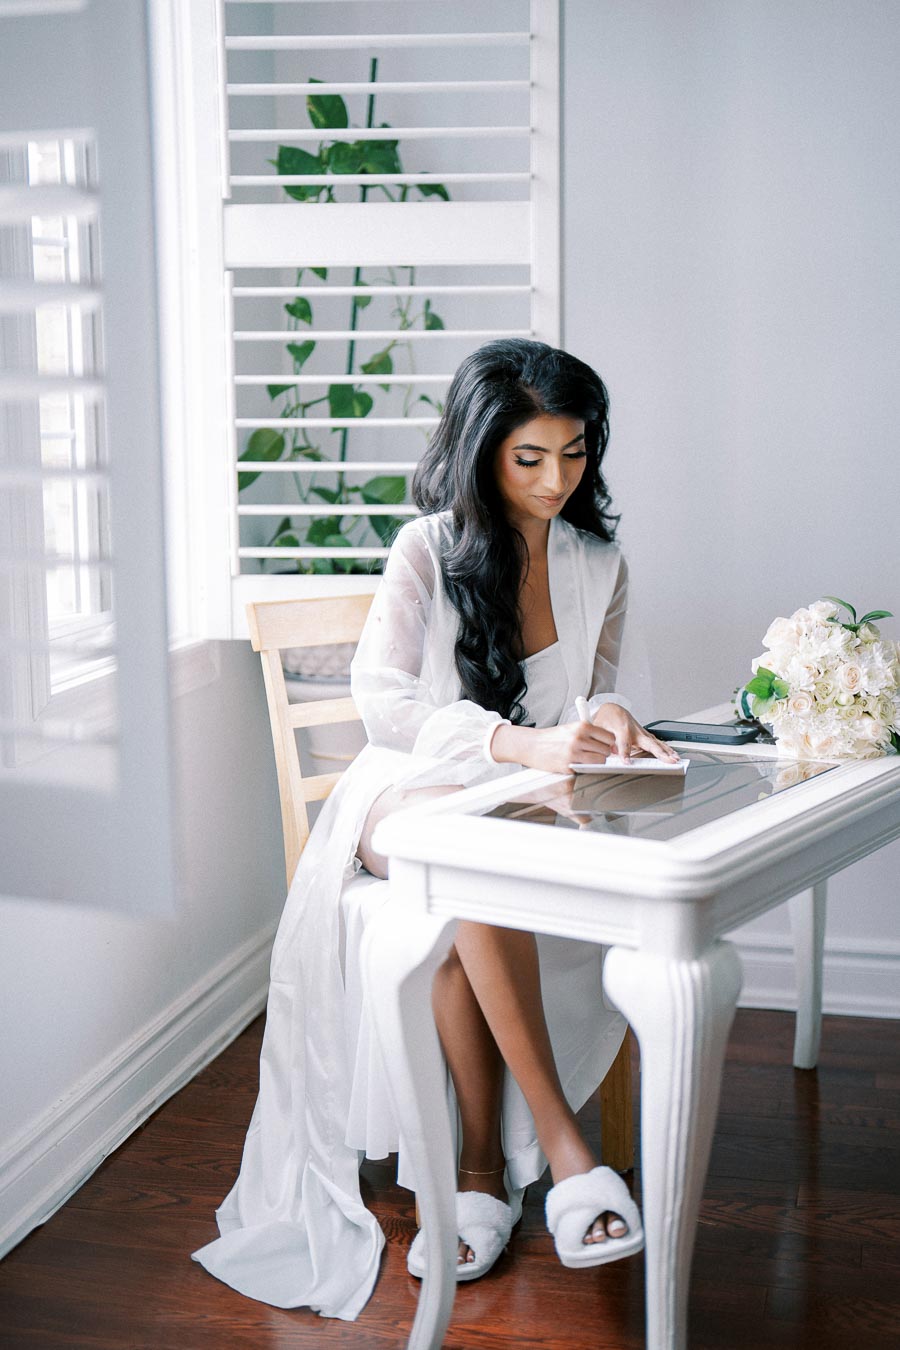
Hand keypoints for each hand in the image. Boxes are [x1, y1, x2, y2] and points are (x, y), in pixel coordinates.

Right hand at [491, 719, 616, 773]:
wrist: (532, 745)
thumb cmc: (553, 738)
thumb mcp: (572, 728)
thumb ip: (590, 734)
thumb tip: (610, 744)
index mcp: (582, 727)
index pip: (609, 737)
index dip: (609, 743)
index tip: (605, 747)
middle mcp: (579, 739)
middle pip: (606, 750)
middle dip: (603, 753)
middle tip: (593, 754)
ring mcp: (574, 753)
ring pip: (600, 761)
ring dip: (596, 763)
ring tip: (586, 760)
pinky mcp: (569, 766)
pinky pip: (587, 770)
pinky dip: (585, 769)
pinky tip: (577, 765)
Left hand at [590, 703, 679, 765]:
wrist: (613, 710)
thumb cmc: (607, 719)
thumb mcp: (600, 728)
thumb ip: (605, 741)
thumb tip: (612, 753)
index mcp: (622, 728)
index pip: (624, 743)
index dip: (625, 753)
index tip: (627, 762)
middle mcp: (635, 730)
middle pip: (649, 743)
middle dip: (659, 752)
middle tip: (668, 760)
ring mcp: (642, 733)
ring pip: (657, 743)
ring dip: (667, 752)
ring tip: (675, 760)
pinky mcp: (646, 735)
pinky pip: (658, 743)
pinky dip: (667, 749)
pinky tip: (673, 755)